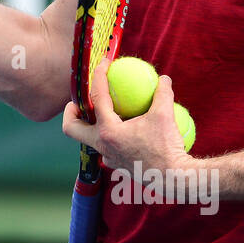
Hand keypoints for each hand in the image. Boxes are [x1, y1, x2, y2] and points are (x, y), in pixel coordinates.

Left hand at [61, 59, 190, 178]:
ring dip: (91, 126)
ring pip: (90, 140)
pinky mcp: (118, 166)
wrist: (174, 178)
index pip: (96, 98)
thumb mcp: (165, 115)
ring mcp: (108, 158)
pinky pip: (107, 149)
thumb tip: (164, 79)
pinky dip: (111, 137)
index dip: (99, 76)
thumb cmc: (167, 147)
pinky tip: (125, 131)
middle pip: (72, 129)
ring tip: (102, 113)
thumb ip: (162, 94)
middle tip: (77, 101)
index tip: (103, 64)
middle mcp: (103, 146)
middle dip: (70, 113)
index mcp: (108, 131)